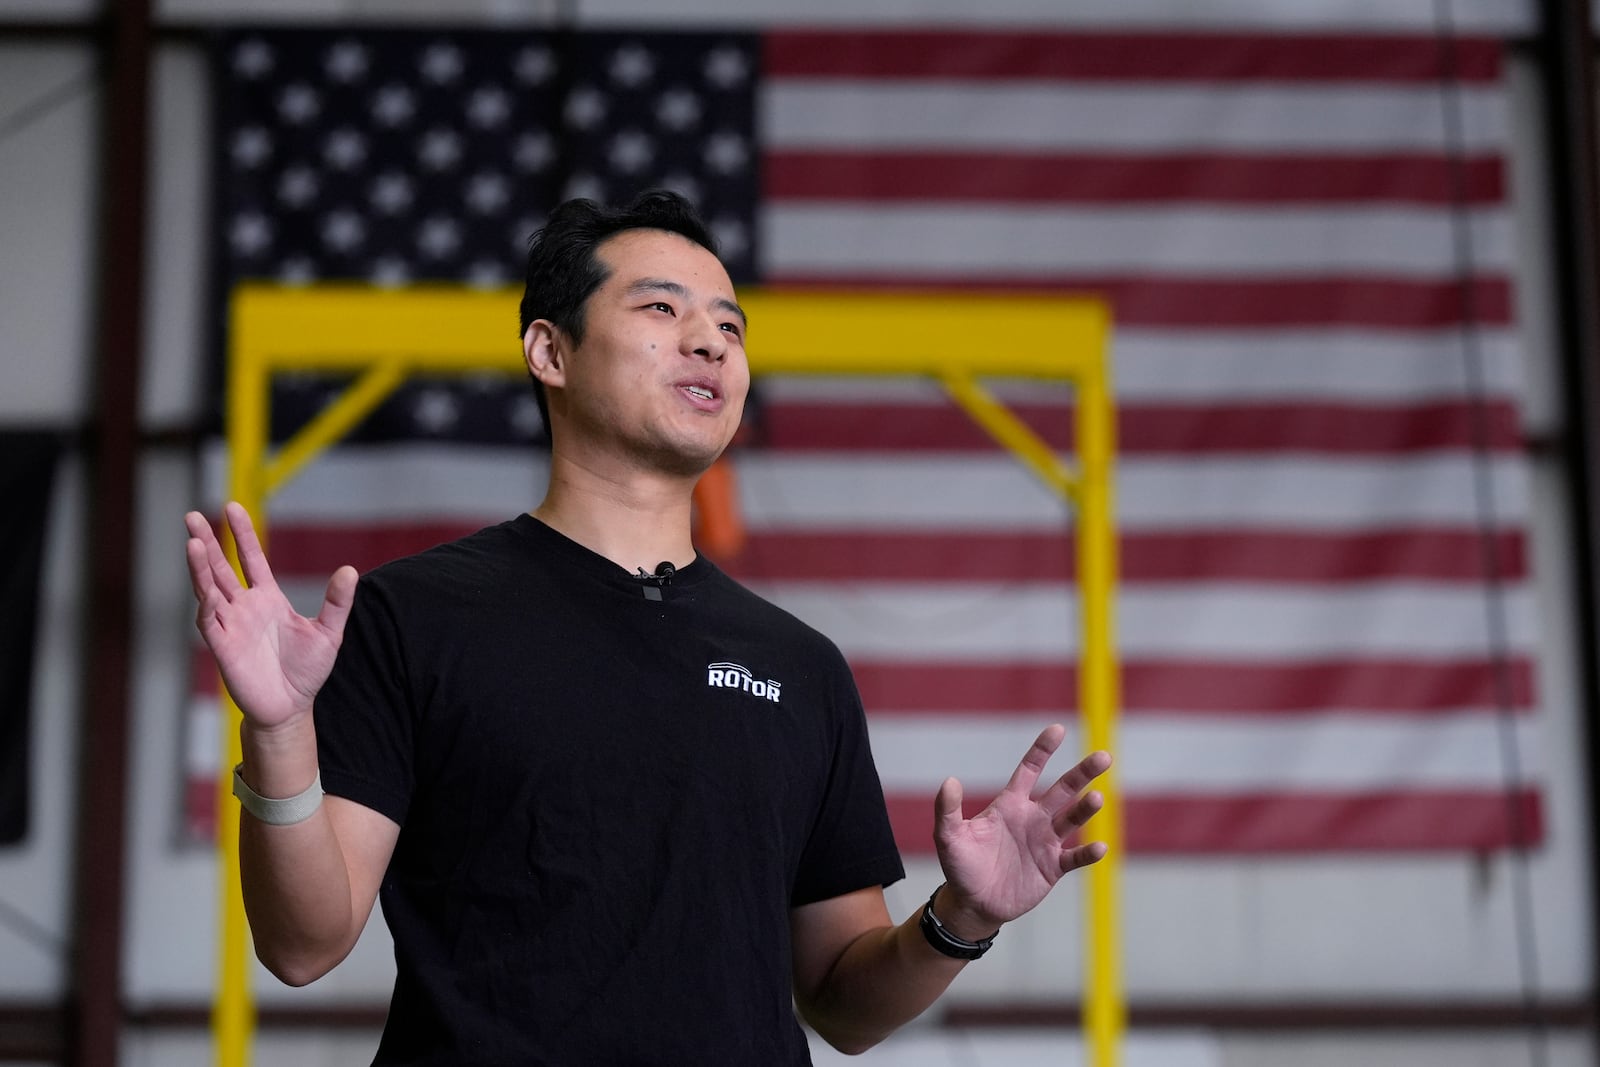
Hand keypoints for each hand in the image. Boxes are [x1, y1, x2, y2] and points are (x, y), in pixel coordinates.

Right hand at [184, 502, 357, 730]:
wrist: (292, 708)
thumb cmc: (307, 671)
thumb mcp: (329, 632)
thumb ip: (338, 602)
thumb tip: (350, 570)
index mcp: (268, 599)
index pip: (251, 559)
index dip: (242, 534)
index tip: (232, 507)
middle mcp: (244, 608)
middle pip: (220, 568)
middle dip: (207, 542)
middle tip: (192, 516)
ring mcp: (231, 626)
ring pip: (209, 590)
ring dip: (200, 567)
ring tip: (193, 542)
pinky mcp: (223, 647)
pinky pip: (210, 622)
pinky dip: (207, 605)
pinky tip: (205, 590)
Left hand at [932, 724, 1110, 936]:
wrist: (973, 904)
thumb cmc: (960, 866)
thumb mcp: (949, 837)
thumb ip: (948, 810)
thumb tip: (949, 781)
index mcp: (1010, 804)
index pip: (1030, 770)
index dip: (1043, 749)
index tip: (1058, 729)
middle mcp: (1033, 818)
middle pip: (1062, 789)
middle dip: (1082, 773)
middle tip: (1104, 757)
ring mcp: (1045, 842)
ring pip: (1072, 819)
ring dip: (1086, 809)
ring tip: (1097, 797)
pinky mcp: (1053, 868)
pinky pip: (1075, 858)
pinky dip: (1088, 853)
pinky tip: (1099, 847)